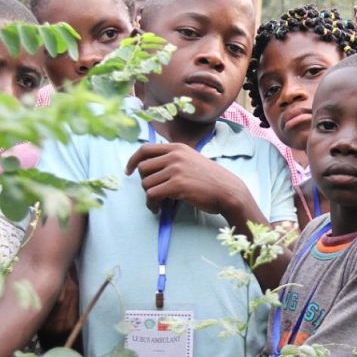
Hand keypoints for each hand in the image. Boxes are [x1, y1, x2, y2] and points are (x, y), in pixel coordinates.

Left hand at [126, 143, 246, 214]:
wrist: (228, 191)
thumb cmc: (211, 179)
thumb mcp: (192, 160)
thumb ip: (175, 159)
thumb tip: (153, 167)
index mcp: (177, 148)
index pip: (145, 149)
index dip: (133, 160)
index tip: (128, 171)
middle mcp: (175, 155)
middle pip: (142, 168)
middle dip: (145, 182)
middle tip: (154, 192)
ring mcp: (176, 169)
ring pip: (146, 183)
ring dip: (149, 196)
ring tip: (158, 203)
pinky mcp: (177, 185)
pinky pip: (152, 195)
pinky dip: (151, 204)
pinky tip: (158, 208)